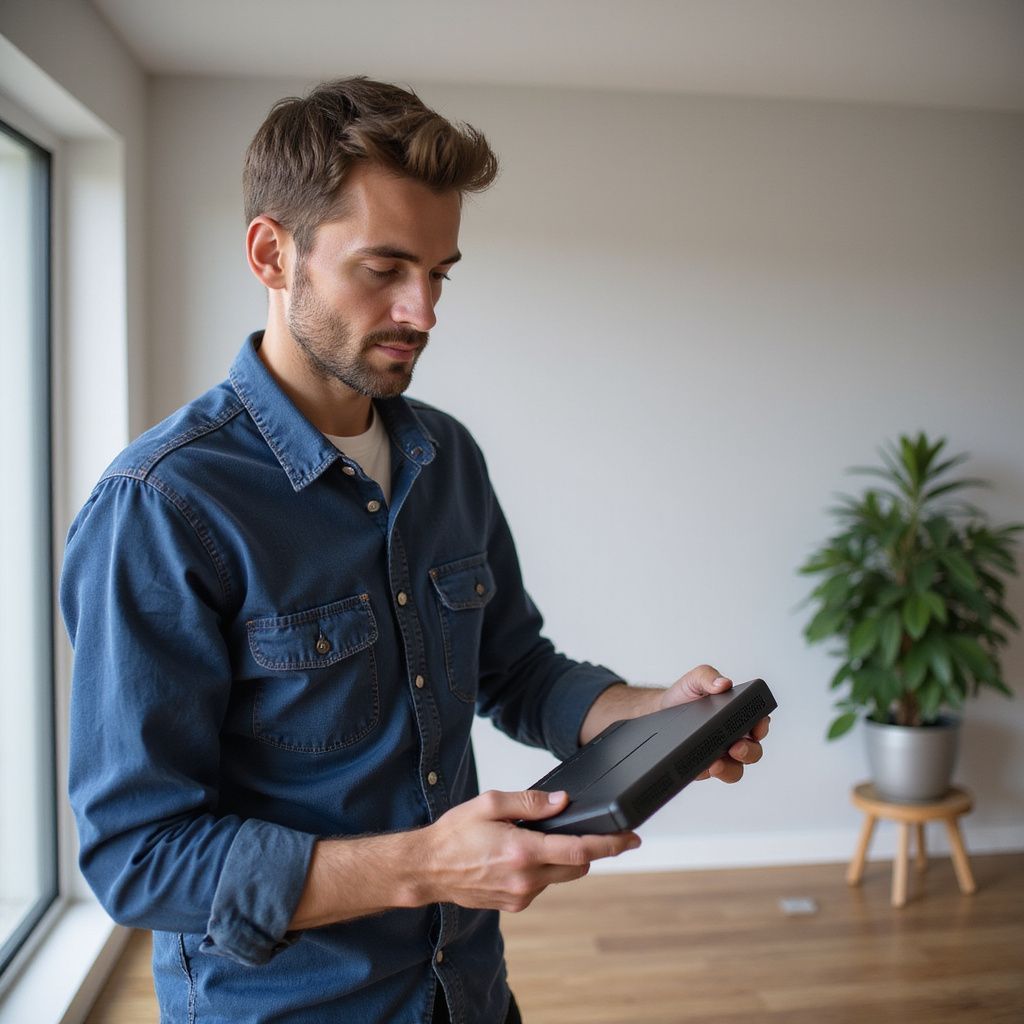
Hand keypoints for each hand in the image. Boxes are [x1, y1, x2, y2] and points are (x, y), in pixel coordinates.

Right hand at [421, 789, 639, 912]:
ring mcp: (521, 896)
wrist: (427, 869)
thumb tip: (562, 801)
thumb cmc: (454, 834)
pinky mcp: (515, 905)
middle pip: (578, 868)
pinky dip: (542, 869)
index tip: (631, 839)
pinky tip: (519, 856)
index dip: (610, 844)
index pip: (579, 851)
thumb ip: (530, 802)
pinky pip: (542, 885)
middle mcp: (526, 879)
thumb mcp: (489, 804)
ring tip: (531, 840)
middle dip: (589, 850)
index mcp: (522, 851)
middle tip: (589, 832)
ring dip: (560, 859)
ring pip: (560, 877)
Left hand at [659, 665, 769, 783]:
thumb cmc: (685, 694)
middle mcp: (734, 738)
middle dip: (748, 752)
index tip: (755, 728)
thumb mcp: (695, 679)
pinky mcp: (703, 767)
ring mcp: (720, 755)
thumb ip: (709, 676)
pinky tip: (695, 767)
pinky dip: (703, 773)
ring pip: (735, 771)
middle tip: (735, 748)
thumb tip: (723, 684)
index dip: (762, 727)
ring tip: (715, 764)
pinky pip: (707, 775)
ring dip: (729, 769)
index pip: (760, 723)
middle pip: (753, 752)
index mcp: (739, 715)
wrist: (660, 709)